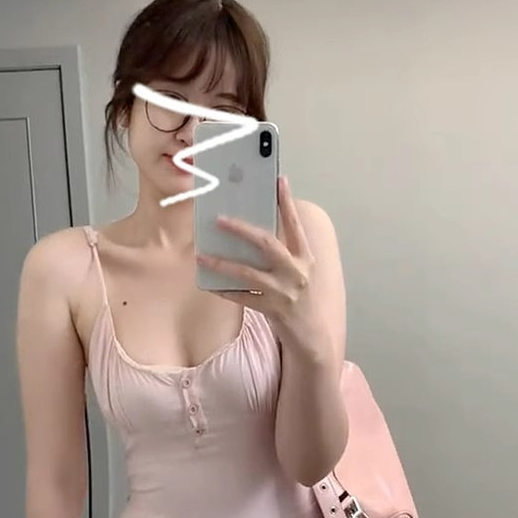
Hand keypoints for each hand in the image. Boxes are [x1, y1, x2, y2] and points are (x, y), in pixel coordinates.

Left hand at [196, 176, 320, 347]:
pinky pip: (242, 298)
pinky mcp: (273, 310)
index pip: (295, 226)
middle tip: (220, 219)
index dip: (288, 203)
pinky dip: (225, 291)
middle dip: (241, 230)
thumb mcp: (300, 274)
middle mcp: (296, 272)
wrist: (314, 337)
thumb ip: (284, 256)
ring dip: (222, 264)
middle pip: (267, 244)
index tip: (279, 180)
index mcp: (305, 259)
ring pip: (247, 273)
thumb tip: (252, 237)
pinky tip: (209, 285)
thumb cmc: (303, 301)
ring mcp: (284, 292)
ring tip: (202, 257)